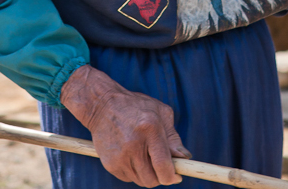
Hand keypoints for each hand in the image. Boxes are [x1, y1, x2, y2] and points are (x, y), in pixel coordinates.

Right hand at [61, 65, 190, 185]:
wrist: (103, 106)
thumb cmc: (137, 107)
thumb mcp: (161, 113)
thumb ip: (174, 138)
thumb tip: (184, 158)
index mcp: (150, 129)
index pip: (163, 165)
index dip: (172, 176)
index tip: (177, 176)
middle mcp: (134, 145)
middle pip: (152, 179)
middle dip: (161, 176)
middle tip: (162, 166)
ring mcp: (119, 156)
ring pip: (141, 181)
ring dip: (148, 174)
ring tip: (146, 156)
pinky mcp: (110, 164)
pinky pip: (128, 178)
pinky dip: (135, 172)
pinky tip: (133, 156)